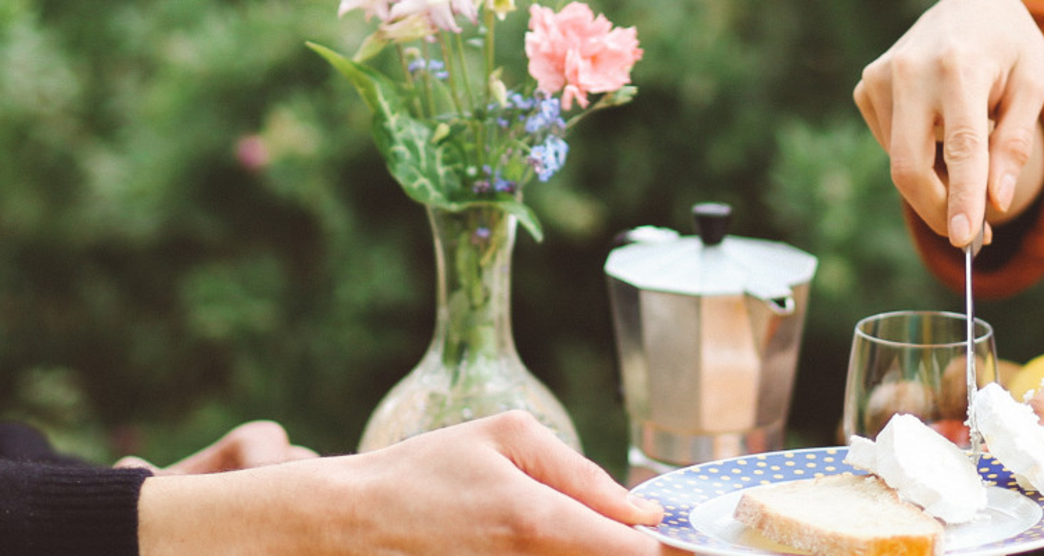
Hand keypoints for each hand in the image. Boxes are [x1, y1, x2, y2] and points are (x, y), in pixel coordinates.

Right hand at [140, 411, 671, 554]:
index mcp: (536, 521)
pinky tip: (579, 541)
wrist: (350, 524)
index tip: (693, 536)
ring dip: (603, 551)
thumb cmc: (427, 471)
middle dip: (639, 550)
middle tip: (659, 534)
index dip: (669, 546)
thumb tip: (642, 511)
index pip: (631, 552)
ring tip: (611, 532)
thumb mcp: (506, 439)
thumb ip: (581, 473)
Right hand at [855, 0, 1043, 245]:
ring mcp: (881, 77)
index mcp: (960, 66)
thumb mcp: (1031, 85)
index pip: (961, 146)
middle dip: (938, 210)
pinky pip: (890, 146)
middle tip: (971, 235)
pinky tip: (940, 130)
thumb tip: (995, 202)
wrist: (970, 1)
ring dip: (935, 182)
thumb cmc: (1006, 45)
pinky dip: (918, 156)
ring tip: (968, 161)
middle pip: (911, 166)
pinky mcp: (867, 86)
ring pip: (900, 162)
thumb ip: (1013, 143)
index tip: (963, 238)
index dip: (961, 197)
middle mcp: (912, 70)